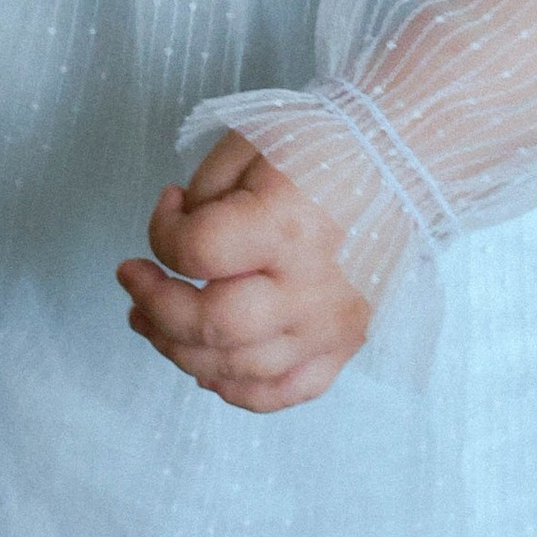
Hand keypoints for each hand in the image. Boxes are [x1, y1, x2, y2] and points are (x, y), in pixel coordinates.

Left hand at [116, 128, 371, 411]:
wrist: (401, 162)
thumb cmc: (322, 148)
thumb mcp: (249, 145)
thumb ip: (202, 196)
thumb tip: (176, 238)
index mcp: (285, 225)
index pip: (196, 252)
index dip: (162, 233)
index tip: (168, 206)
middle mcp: (310, 286)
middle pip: (212, 325)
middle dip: (156, 308)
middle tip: (135, 283)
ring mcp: (330, 324)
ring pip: (239, 368)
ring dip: (180, 350)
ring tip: (152, 323)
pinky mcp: (345, 344)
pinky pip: (285, 391)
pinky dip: (239, 389)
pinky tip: (208, 367)